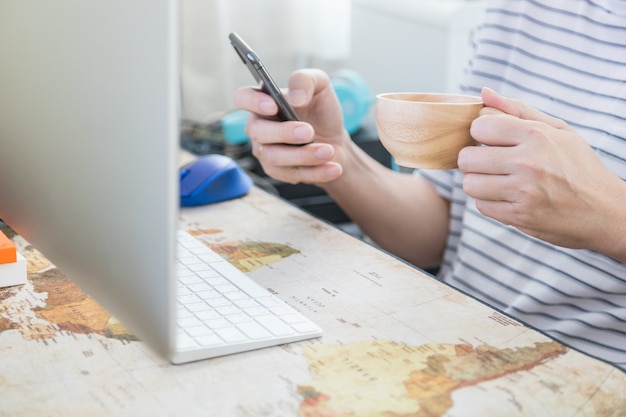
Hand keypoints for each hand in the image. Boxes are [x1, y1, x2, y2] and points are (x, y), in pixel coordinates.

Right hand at [233, 69, 347, 184]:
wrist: (335, 140)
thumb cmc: (321, 111)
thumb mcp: (320, 86)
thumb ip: (306, 81)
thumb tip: (295, 97)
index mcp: (264, 100)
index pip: (243, 97)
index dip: (252, 102)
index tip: (273, 105)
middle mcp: (259, 126)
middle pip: (258, 131)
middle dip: (284, 132)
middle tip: (309, 131)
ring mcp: (266, 150)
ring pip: (275, 157)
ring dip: (304, 155)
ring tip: (328, 151)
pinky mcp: (278, 171)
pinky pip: (291, 175)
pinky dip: (315, 172)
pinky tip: (333, 168)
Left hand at [458, 88, 625, 256]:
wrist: (604, 210)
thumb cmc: (578, 166)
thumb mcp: (557, 130)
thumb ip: (517, 110)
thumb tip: (484, 93)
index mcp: (536, 136)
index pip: (479, 126)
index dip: (481, 133)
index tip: (492, 140)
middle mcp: (528, 163)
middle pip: (467, 158)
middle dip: (475, 159)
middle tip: (491, 162)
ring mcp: (522, 192)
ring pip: (470, 184)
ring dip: (479, 182)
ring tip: (498, 180)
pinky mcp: (519, 216)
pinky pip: (481, 206)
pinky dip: (490, 201)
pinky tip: (507, 196)